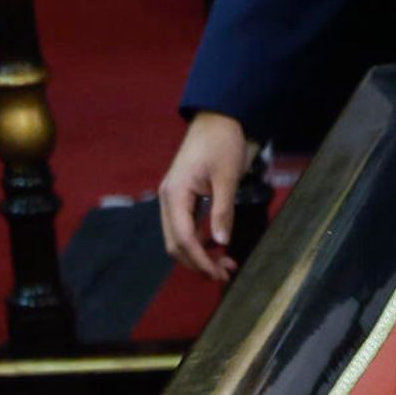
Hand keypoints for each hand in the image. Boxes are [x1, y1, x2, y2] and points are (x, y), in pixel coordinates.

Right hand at [158, 110, 255, 281]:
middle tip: (225, 274)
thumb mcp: (227, 178)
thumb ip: (222, 211)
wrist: (218, 120)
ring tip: (224, 264)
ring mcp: (173, 199)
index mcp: (175, 194)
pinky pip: (184, 228)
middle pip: (175, 244)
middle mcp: (168, 199)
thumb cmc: (222, 143)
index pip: (183, 238)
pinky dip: (198, 242)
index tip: (219, 274)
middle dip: (198, 263)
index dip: (200, 260)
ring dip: (197, 255)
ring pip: (177, 238)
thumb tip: (222, 243)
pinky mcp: (181, 198)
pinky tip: (216, 246)